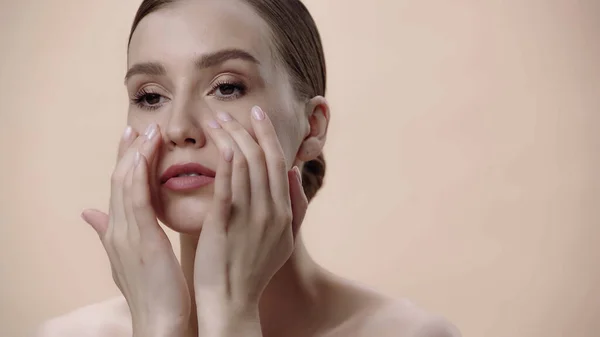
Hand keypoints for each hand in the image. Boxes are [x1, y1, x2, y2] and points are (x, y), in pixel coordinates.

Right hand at [82, 125, 190, 336]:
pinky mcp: (143, 240)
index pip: (119, 189)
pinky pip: (138, 199)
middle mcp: (117, 230)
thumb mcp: (126, 259)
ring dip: (136, 155)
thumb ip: (109, 233)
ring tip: (148, 133)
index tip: (133, 140)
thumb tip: (90, 213)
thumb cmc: (152, 292)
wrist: (158, 322)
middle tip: (138, 128)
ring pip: (126, 184)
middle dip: (128, 152)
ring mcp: (127, 234)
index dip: (124, 163)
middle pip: (119, 181)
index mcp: (117, 233)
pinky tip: (149, 154)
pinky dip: (142, 174)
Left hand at [193, 106, 307, 334]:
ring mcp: (249, 216)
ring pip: (243, 166)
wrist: (233, 302)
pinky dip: (227, 164)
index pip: (278, 162)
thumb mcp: (284, 239)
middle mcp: (270, 210)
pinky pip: (228, 187)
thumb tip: (294, 172)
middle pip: (261, 158)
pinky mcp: (225, 224)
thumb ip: (295, 206)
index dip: (268, 135)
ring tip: (213, 121)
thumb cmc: (254, 270)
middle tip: (227, 110)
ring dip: (230, 138)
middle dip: (246, 129)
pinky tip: (220, 145)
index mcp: (283, 211)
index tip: (257, 115)